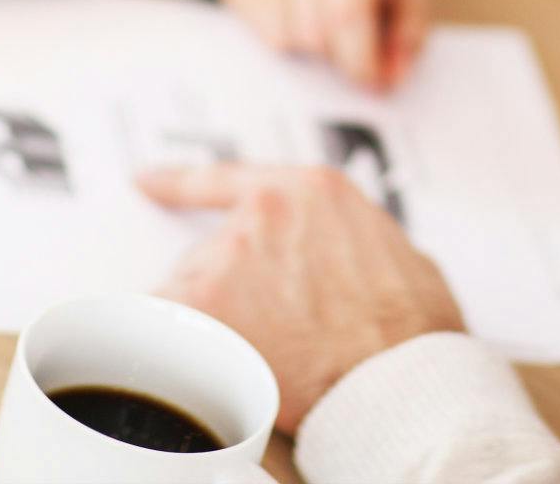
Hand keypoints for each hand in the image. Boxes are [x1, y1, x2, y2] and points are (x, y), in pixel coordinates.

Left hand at [141, 163, 463, 430]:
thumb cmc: (410, 331)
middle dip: (228, 294)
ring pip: (194, 293)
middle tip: (263, 336)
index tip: (148, 182)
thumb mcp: (395, 254)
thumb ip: (349, 242)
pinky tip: (209, 374)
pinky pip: (170, 329)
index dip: (180, 183)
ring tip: (259, 360)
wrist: (398, 379)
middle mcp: (263, 214)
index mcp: (311, 193)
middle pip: (212, 252)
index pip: (226, 179)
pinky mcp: (206, 306)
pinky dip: (182, 353)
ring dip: (213, 325)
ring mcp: (229, 257)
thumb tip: (340, 261)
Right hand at [199, 0, 431, 88]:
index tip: (367, 77)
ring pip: (278, 32)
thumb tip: (389, 77)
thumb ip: (408, 28)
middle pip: (313, 31)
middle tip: (341, 28)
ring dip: (300, 37)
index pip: (348, 15)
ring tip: (312, 6)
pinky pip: (245, 16)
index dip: (360, 62)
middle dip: (333, 48)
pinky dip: (268, 19)